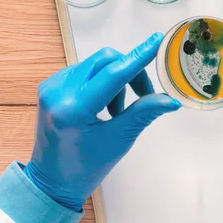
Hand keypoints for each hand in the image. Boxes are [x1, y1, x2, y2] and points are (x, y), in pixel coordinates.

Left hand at [24, 33, 180, 210]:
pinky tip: (103, 106)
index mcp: (73, 108)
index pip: (113, 74)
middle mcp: (58, 90)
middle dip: (130, 73)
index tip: (157, 40)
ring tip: (118, 111)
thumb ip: (143, 113)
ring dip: (116, 80)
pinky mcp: (51, 85)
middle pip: (105, 61)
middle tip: (145, 96)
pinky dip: (102, 82)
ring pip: (96, 64)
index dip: (138, 57)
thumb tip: (171, 99)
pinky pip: (85, 71)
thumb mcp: (119, 140)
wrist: (52, 182)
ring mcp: (51, 85)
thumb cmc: (86, 167)